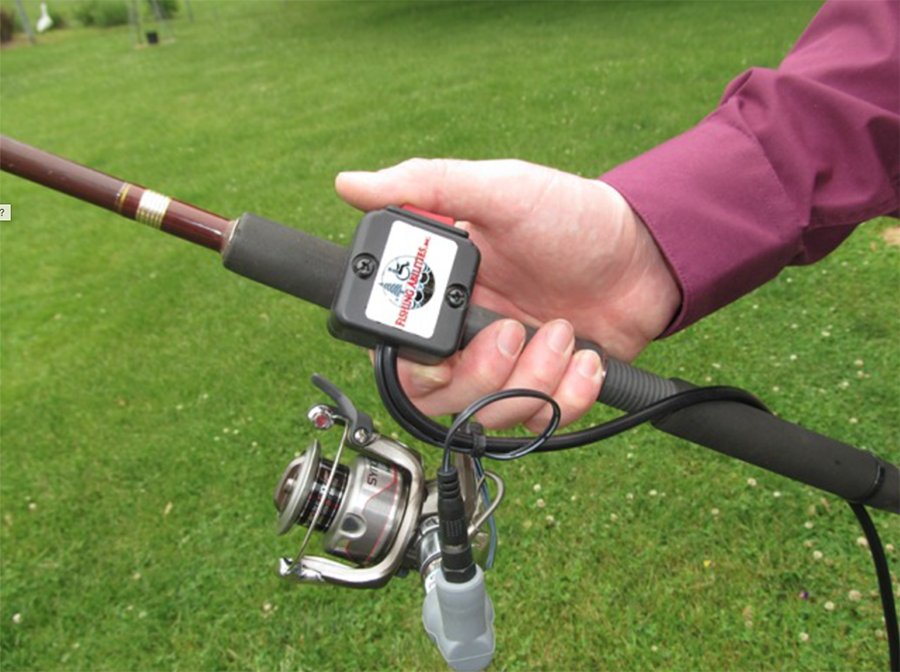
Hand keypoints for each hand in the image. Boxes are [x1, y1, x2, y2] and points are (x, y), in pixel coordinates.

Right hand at [336, 159, 679, 430]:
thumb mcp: (498, 190)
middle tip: (512, 331)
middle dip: (480, 374)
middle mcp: (471, 338)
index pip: (399, 354)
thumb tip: (350, 184)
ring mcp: (511, 368)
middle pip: (440, 398)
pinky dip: (567, 395)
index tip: (448, 342)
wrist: (649, 251)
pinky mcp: (550, 389)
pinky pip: (541, 422)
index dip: (413, 362)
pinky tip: (586, 357)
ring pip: (490, 416)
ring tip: (562, 332)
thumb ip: (424, 186)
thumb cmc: (572, 215)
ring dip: (532, 379)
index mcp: (446, 297)